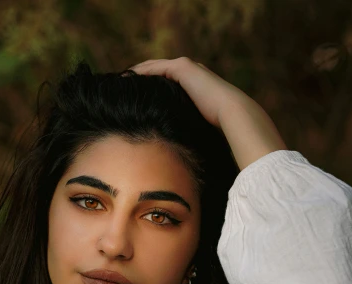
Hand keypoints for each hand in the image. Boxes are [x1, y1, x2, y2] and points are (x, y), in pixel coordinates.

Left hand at [124, 56, 253, 129]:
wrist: (231, 112)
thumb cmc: (218, 126)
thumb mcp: (197, 126)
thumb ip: (187, 128)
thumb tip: (179, 149)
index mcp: (194, 83)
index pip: (167, 81)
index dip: (150, 86)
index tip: (134, 96)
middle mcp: (190, 71)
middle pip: (158, 71)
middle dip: (140, 77)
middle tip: (122, 86)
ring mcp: (186, 67)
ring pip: (154, 67)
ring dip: (137, 73)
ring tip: (120, 81)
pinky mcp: (183, 67)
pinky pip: (155, 68)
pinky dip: (140, 72)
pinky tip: (127, 78)